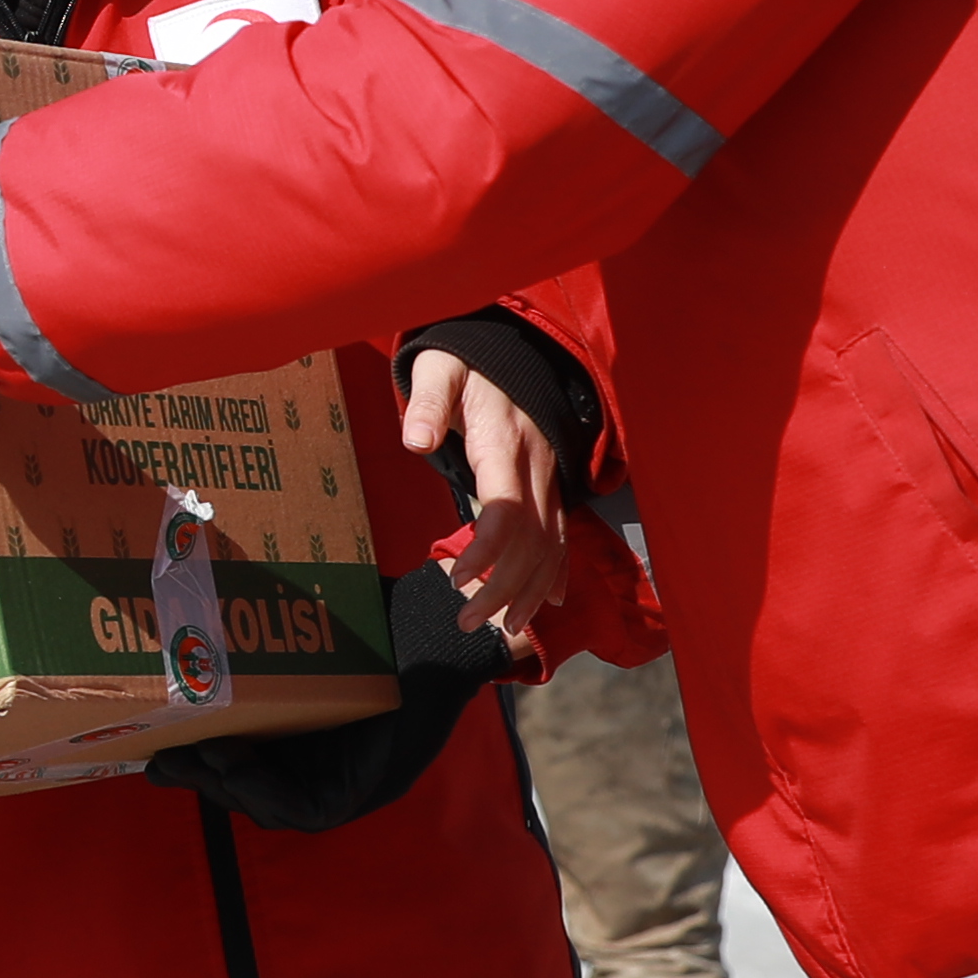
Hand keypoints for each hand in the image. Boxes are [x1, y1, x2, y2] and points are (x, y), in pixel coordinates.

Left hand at [400, 343, 572, 650]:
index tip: (457, 578)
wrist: (511, 350)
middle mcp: (535, 466)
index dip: (487, 549)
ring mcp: (549, 478)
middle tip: (467, 621)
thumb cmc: (466, 361)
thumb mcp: (438, 369)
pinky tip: (547, 602)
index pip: (505, 508)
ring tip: (501, 627)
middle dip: (503, 587)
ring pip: (552, 544)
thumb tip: (414, 439)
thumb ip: (425, 402)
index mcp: (503, 441)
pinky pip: (563, 533)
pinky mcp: (553, 484)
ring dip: (529, 590)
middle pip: (531, 539)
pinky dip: (557, 571)